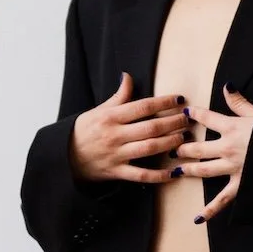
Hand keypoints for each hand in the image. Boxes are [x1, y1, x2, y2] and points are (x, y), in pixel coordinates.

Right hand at [68, 72, 188, 184]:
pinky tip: (174, 172)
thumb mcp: (98, 111)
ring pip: (149, 148)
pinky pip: (141, 175)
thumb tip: (128, 76)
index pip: (142, 106)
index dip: (163, 102)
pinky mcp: (117, 172)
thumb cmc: (84, 131)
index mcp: (110, 117)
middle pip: (151, 127)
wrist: (64, 157)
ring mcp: (116, 155)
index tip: (179, 99)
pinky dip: (159, 176)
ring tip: (184, 138)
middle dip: (173, 122)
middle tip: (188, 119)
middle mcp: (115, 135)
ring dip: (170, 143)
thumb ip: (118, 97)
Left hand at [174, 86, 252, 221]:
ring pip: (203, 170)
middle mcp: (227, 148)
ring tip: (177, 169)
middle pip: (198, 148)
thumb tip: (227, 86)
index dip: (194, 114)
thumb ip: (239, 102)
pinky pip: (222, 199)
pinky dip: (210, 209)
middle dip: (183, 147)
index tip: (184, 113)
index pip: (206, 118)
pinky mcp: (240, 184)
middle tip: (173, 148)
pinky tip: (198, 217)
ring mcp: (232, 167)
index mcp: (232, 127)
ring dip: (188, 169)